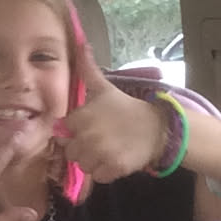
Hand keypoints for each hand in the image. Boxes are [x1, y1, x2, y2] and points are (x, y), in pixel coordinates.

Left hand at [55, 44, 168, 183]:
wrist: (158, 128)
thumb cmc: (127, 108)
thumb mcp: (105, 88)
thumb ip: (88, 70)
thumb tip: (81, 44)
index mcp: (81, 117)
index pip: (62, 130)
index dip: (73, 130)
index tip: (86, 128)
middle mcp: (87, 136)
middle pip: (70, 151)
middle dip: (81, 148)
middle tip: (98, 140)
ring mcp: (100, 154)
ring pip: (82, 165)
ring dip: (92, 161)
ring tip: (106, 150)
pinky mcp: (112, 169)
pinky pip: (97, 177)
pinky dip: (104, 172)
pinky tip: (114, 160)